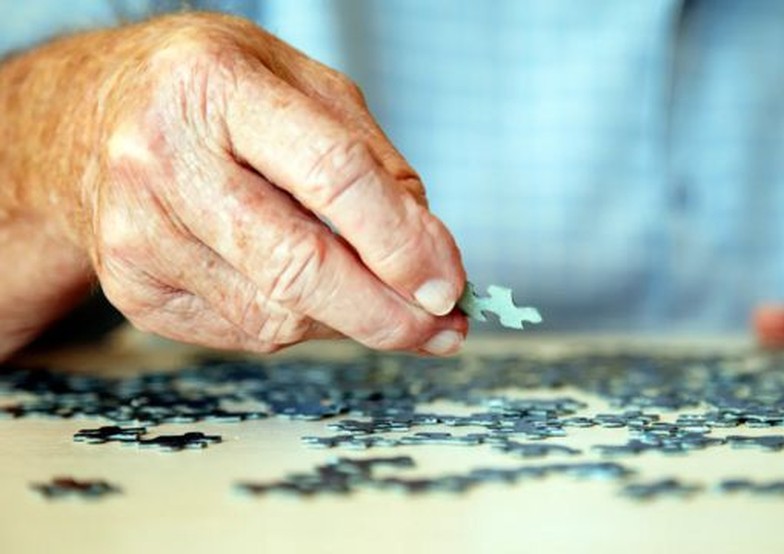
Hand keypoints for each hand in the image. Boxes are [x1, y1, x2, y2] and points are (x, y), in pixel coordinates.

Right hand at [1, 13, 466, 355]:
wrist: (88, 124)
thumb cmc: (212, 97)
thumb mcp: (302, 86)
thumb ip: (375, 162)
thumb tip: (429, 255)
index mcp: (215, 87)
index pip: (332, 175)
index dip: (401, 241)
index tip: (447, 283)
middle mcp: (162, 159)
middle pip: (298, 265)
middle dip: (386, 313)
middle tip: (440, 328)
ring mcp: (138, 233)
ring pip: (275, 315)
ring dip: (348, 321)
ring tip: (378, 299)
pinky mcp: (133, 291)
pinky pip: (246, 332)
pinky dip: (299, 323)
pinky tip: (307, 293)